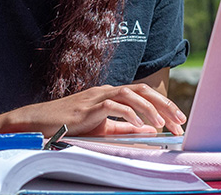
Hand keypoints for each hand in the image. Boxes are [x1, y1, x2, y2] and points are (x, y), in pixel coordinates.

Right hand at [6, 84, 186, 136]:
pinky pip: (113, 106)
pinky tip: (140, 125)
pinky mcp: (88, 107)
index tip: (179, 121)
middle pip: (143, 91)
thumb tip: (149, 129)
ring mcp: (97, 97)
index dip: (164, 106)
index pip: (144, 95)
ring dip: (150, 109)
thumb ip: (124, 128)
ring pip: (131, 95)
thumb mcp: (103, 128)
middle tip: (180, 121)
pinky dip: (129, 115)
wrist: (41, 123)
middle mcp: (107, 91)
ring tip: (162, 125)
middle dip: (164, 105)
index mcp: (112, 95)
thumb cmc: (70, 126)